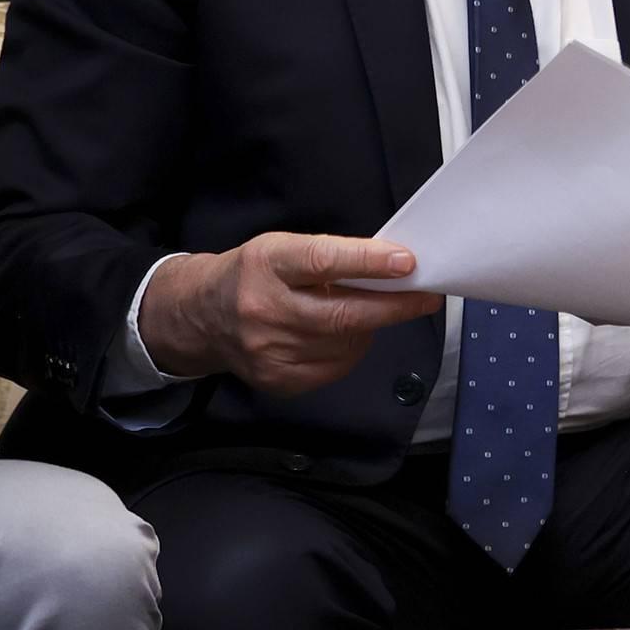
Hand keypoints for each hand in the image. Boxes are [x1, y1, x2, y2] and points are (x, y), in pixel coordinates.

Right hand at [138, 233, 440, 395]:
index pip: (322, 262)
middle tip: (427, 297)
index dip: (368, 262)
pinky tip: (341, 335)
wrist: (201, 316)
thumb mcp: (284, 249)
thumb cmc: (256, 274)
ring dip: (370, 327)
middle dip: (394, 307)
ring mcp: (268, 351)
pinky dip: (350, 349)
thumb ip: (332, 257)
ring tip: (366, 311)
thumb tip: (392, 268)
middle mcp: (264, 309)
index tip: (407, 262)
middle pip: (342, 315)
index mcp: (267, 264)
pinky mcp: (276, 380)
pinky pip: (335, 367)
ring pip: (345, 343)